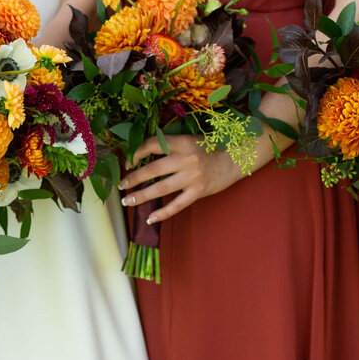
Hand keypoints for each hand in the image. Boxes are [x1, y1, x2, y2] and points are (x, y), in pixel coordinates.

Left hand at [117, 135, 241, 223]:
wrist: (237, 158)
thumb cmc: (210, 147)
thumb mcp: (189, 140)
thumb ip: (170, 146)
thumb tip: (143, 155)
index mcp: (182, 142)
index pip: (153, 145)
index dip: (137, 152)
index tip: (128, 162)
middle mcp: (186, 159)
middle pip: (153, 170)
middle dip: (134, 178)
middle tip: (121, 185)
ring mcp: (192, 177)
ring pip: (161, 188)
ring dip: (142, 196)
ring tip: (128, 201)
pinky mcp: (198, 192)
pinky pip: (177, 205)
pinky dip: (163, 213)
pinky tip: (150, 219)